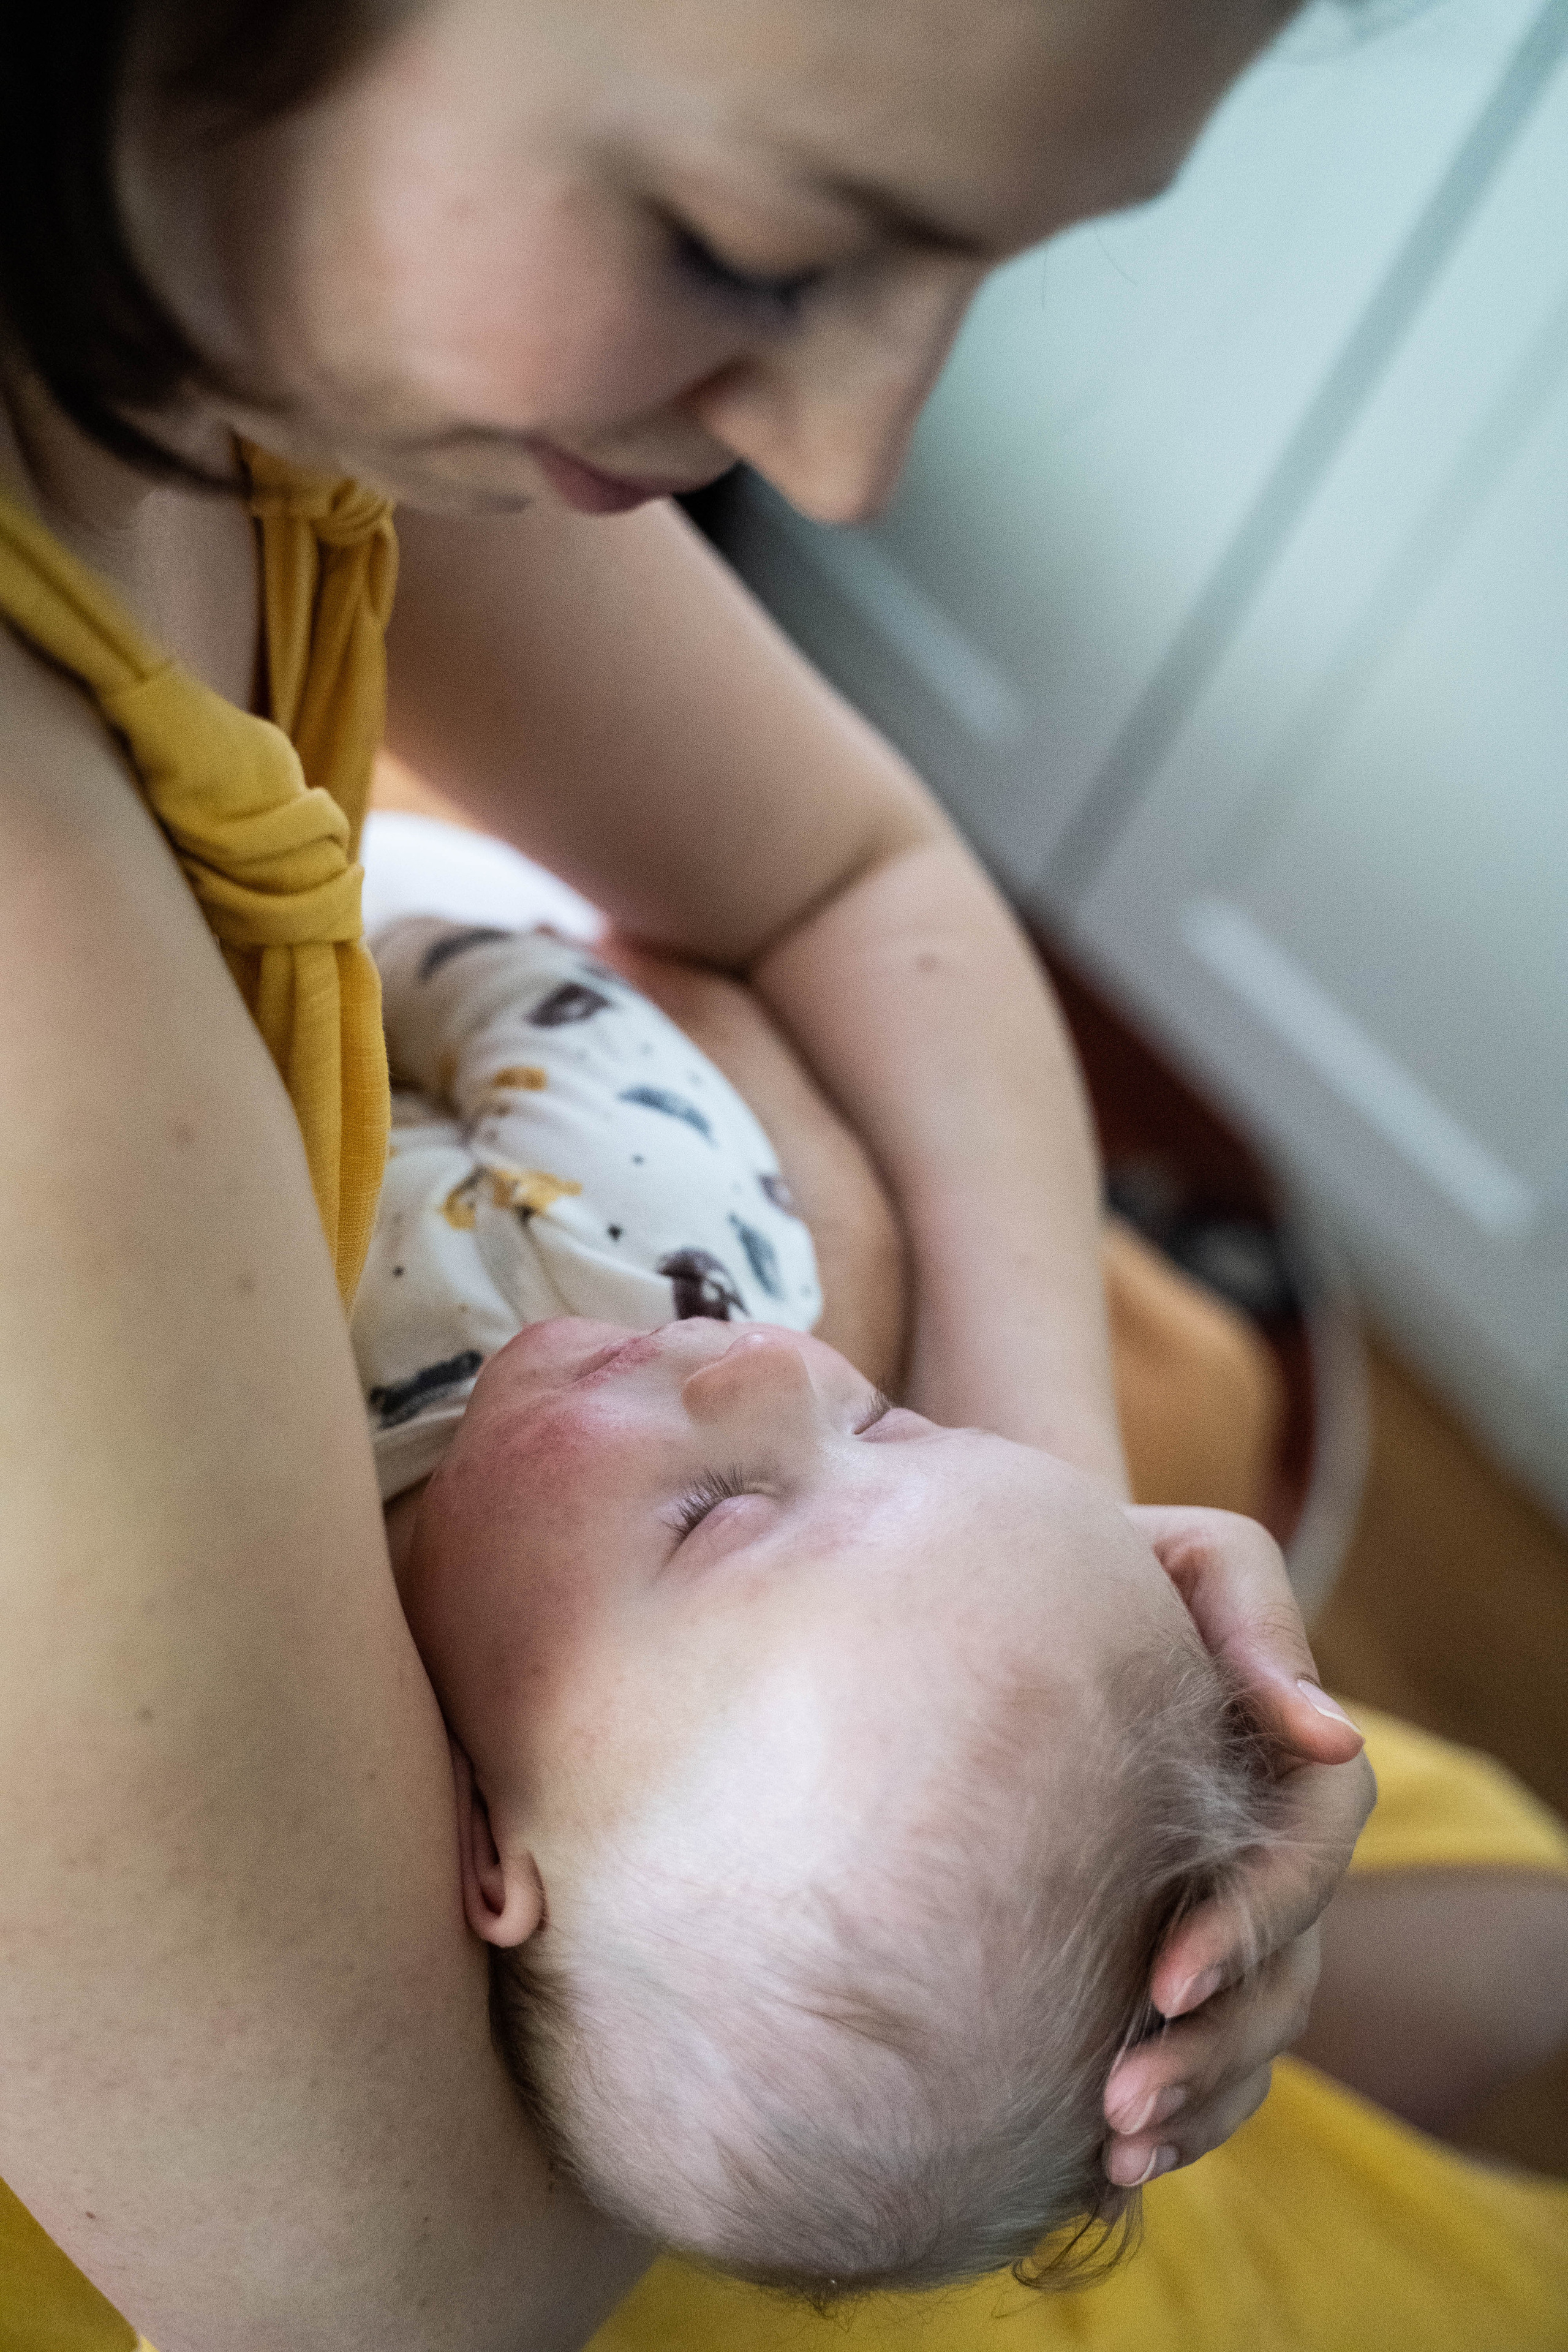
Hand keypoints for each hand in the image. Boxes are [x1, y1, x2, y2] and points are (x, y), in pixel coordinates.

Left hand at [1102, 1507, 1374, 2187]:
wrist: (1039, 1590)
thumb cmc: (1116, 1558)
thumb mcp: (1191, 1555)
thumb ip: (1255, 1619)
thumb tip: (1324, 1729)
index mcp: (1286, 1755)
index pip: (1307, 1853)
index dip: (1253, 1922)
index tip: (1164, 1978)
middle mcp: (1269, 1845)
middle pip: (1285, 1971)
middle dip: (1214, 2046)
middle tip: (1121, 2101)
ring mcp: (1226, 1906)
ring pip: (1253, 2031)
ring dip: (1196, 2098)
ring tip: (1114, 2144)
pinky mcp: (1171, 1948)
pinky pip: (1209, 2054)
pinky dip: (1181, 2116)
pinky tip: (1106, 2166)